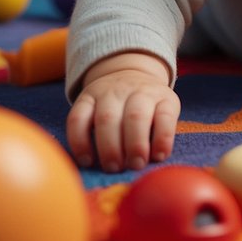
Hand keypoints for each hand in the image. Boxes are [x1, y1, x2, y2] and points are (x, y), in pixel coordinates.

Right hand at [66, 52, 179, 172]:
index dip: (162, 138)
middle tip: (133, 166)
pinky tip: (87, 160)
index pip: (164, 115)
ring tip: (113, 167)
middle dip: (135, 146)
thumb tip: (152, 161)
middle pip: (136, 117)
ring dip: (109, 147)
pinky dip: (80, 142)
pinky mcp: (85, 97)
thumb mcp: (162, 113)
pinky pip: (77, 118)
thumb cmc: (148, 108)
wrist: (128, 73)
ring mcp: (109, 92)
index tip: (158, 157)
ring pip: (107, 118)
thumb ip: (160, 134)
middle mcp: (135, 91)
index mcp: (160, 97)